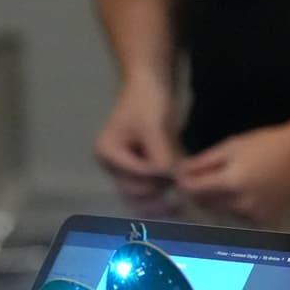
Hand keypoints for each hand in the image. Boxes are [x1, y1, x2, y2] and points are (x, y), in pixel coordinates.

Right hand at [95, 78, 182, 216]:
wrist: (150, 85)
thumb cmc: (147, 101)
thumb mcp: (153, 127)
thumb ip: (160, 154)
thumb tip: (173, 178)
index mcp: (107, 153)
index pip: (136, 174)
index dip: (158, 175)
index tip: (179, 172)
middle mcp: (111, 165)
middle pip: (134, 191)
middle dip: (158, 191)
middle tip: (181, 193)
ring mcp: (124, 169)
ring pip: (141, 196)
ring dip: (160, 200)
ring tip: (181, 204)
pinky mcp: (139, 170)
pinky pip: (149, 190)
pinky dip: (163, 195)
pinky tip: (179, 202)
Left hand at [175, 113, 289, 226]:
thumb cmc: (269, 143)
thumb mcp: (234, 145)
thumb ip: (204, 161)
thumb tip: (180, 172)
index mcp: (232, 181)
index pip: (194, 189)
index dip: (184, 183)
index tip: (183, 176)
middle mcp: (242, 203)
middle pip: (207, 203)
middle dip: (201, 192)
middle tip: (205, 178)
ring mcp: (256, 214)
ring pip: (224, 212)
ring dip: (219, 201)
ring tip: (228, 183)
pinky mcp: (268, 219)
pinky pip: (242, 218)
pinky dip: (237, 208)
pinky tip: (246, 193)